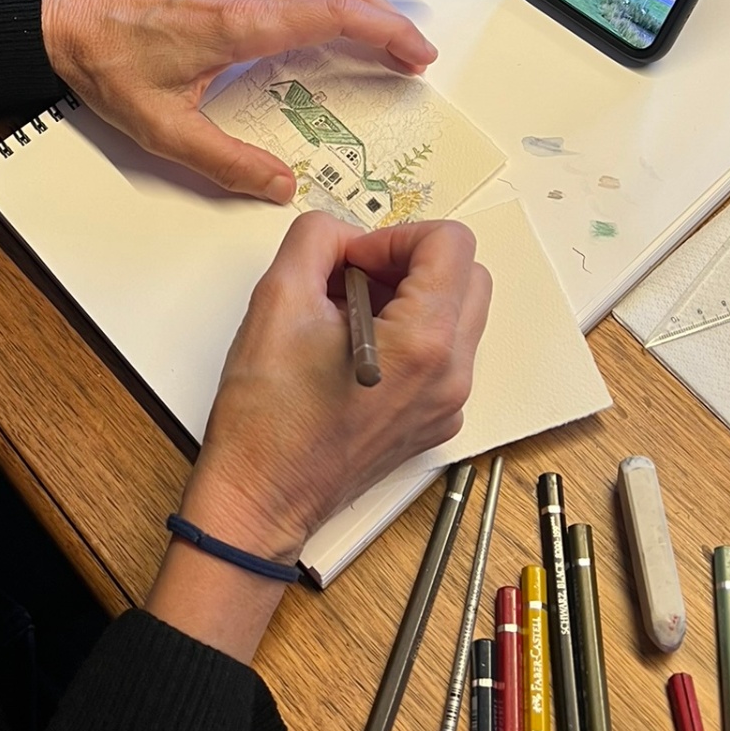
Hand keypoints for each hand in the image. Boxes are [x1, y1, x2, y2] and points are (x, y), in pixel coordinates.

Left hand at [40, 0, 438, 200]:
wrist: (65, 19)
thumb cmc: (109, 66)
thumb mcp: (163, 129)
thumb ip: (225, 161)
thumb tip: (280, 186)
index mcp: (243, 22)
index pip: (336, 18)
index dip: (385, 35)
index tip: (417, 59)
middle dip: (392, 15)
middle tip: (426, 47)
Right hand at [189, 214, 489, 555]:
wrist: (261, 497)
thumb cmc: (267, 418)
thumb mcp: (278, 299)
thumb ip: (316, 239)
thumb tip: (341, 233)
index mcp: (424, 343)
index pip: (451, 244)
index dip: (396, 235)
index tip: (354, 257)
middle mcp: (451, 376)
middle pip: (467, 276)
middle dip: (412, 262)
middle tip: (354, 276)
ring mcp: (447, 404)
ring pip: (457, 315)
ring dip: (411, 296)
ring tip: (348, 313)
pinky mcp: (434, 421)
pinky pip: (442, 355)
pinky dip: (409, 335)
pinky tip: (355, 349)